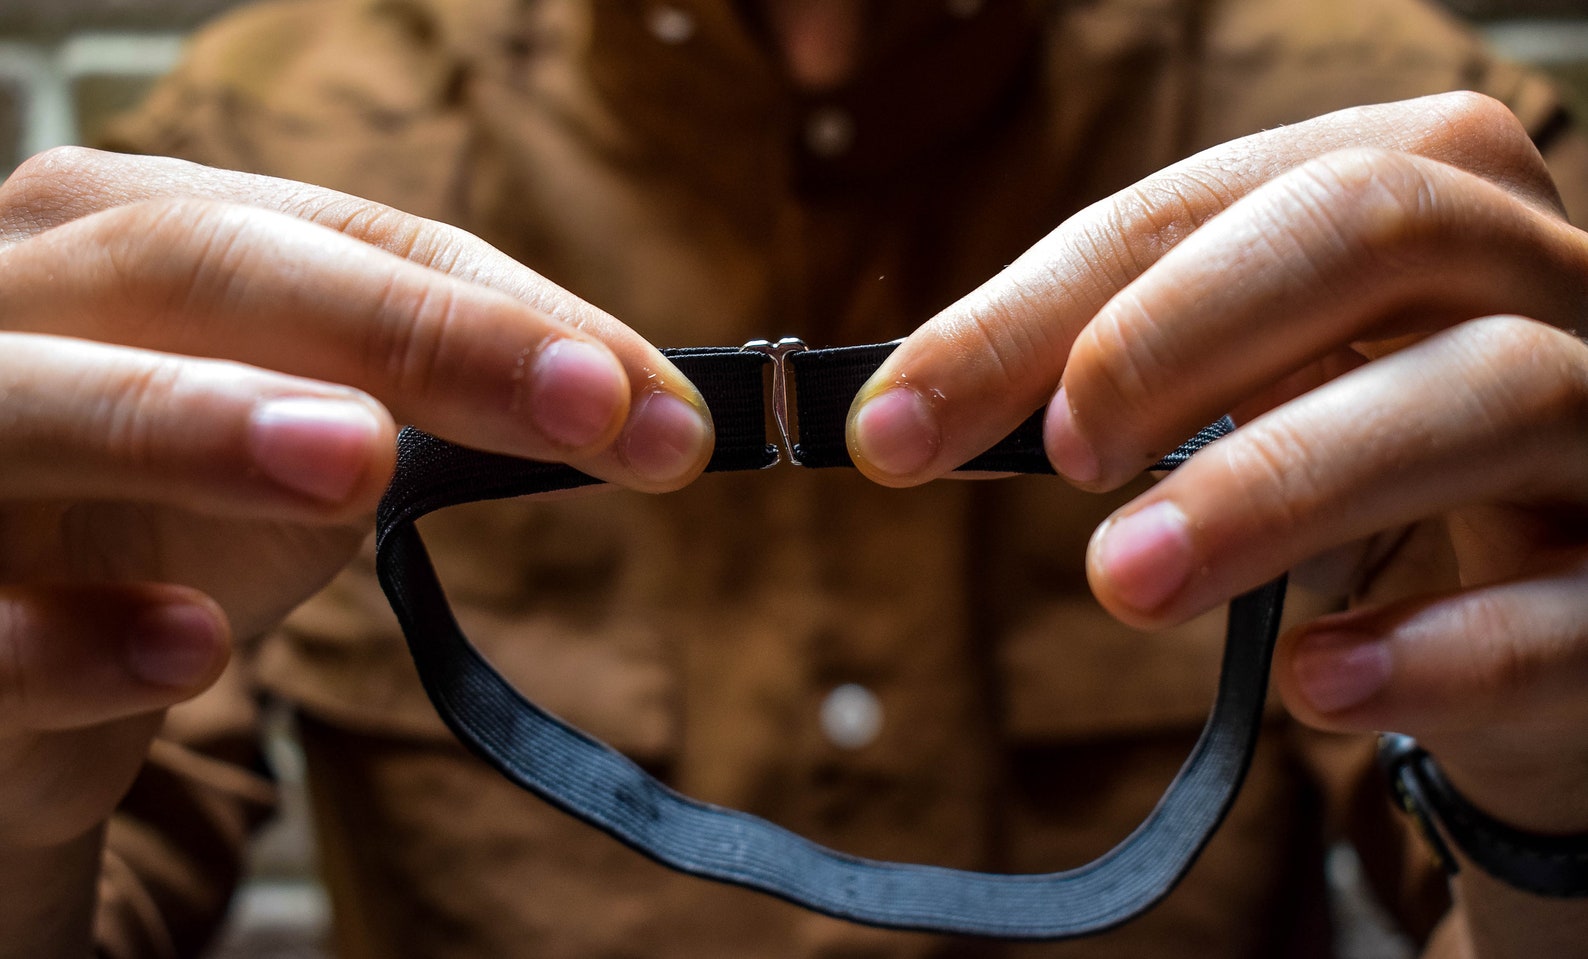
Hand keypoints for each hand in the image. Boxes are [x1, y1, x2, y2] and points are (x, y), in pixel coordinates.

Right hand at [0, 148, 714, 851]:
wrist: (16, 659)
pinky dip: (79, 642)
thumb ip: (428, 393)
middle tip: (579, 405)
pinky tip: (189, 651)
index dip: (507, 316)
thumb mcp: (302, 432)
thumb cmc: (169, 518)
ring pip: (34, 405)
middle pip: (198, 269)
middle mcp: (14, 298)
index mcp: (125, 227)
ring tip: (357, 457)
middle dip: (403, 332)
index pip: (341, 237)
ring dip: (199, 421)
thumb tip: (641, 408)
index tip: (657, 405)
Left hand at [845, 93, 1587, 836]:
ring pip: (1488, 388)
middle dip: (1178, 331)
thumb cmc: (1383, 471)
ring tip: (1123, 580)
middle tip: (1055, 454)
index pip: (1204, 204)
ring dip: (1277, 479)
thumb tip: (908, 409)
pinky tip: (1312, 682)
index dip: (1033, 306)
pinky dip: (1437, 645)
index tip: (891, 421)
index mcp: (1418, 190)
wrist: (1573, 603)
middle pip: (1371, 228)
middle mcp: (1543, 274)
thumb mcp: (1259, 387)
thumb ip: (1120, 374)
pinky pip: (1572, 610)